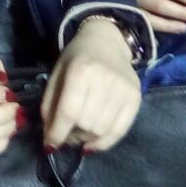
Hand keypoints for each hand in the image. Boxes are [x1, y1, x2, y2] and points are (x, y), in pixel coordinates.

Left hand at [42, 18, 141, 150]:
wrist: (107, 41)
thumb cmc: (77, 58)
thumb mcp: (57, 74)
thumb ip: (50, 105)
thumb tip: (50, 139)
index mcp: (81, 70)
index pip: (69, 111)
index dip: (57, 133)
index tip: (50, 145)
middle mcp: (105, 79)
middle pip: (85, 123)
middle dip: (71, 135)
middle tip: (65, 133)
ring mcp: (123, 89)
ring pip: (101, 130)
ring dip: (85, 139)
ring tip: (78, 134)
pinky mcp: (136, 98)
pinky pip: (120, 131)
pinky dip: (103, 143)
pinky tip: (92, 143)